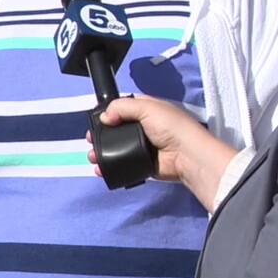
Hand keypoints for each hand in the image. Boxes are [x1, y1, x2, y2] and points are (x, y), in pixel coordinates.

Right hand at [89, 96, 236, 210]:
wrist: (187, 156)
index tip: (94, 120)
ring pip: (117, 148)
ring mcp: (142, 146)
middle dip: (102, 134)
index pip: (123, 108)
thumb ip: (122, 108)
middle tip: (90, 140)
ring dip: (103, 151)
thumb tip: (104, 117)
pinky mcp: (142, 164)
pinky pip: (122, 164)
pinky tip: (101, 169)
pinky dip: (110, 166)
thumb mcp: (147, 108)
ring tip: (92, 157)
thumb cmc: (171, 127)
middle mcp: (144, 126)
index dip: (108, 113)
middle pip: (117, 129)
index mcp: (147, 109)